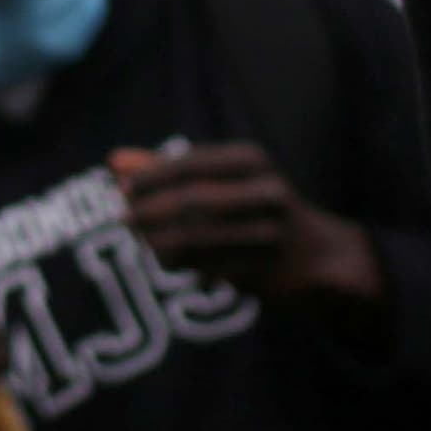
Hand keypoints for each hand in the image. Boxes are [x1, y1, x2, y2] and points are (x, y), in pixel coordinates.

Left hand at [113, 143, 384, 314]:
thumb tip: (114, 160)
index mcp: (251, 160)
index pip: (189, 164)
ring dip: (159, 242)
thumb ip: (167, 169)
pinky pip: (207, 269)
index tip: (121, 189)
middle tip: (123, 219)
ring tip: (144, 242)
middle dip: (150, 211)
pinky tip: (169, 261)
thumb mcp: (219, 178)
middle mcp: (266, 191)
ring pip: (196, 239)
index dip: (151, 177)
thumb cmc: (255, 205)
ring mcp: (270, 232)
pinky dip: (182, 266)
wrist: (316, 252)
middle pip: (191, 201)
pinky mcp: (266, 269)